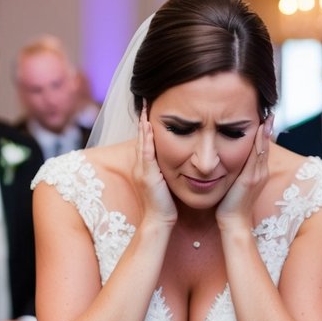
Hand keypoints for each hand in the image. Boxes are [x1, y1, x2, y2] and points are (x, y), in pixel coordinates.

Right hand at [133, 106, 176, 226]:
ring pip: (142, 142)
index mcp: (146, 166)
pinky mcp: (148, 175)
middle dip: (143, 118)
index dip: (147, 124)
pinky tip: (148, 127)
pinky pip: (146, 153)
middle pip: (142, 137)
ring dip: (144, 124)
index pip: (146, 141)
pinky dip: (146, 139)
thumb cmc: (166, 203)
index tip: (151, 108)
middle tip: (146, 100)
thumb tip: (179, 157)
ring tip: (146, 107)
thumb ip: (170, 168)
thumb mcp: (167, 180)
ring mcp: (143, 170)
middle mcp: (141, 165)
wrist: (160, 220)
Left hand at [217, 118, 270, 231]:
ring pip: (263, 149)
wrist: (233, 222)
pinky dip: (259, 142)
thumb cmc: (230, 204)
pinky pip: (257, 156)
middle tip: (268, 110)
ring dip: (265, 132)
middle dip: (267, 128)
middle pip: (266, 145)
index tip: (264, 117)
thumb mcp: (235, 183)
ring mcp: (257, 175)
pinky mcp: (250, 179)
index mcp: (258, 172)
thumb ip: (235, 170)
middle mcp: (261, 172)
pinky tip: (258, 130)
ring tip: (266, 116)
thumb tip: (227, 158)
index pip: (261, 148)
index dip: (263, 133)